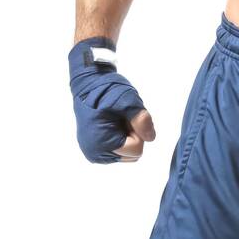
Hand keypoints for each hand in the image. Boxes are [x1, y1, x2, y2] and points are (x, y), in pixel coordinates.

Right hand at [68, 38, 155, 163]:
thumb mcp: (128, 100)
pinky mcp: (96, 150)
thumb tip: (150, 138)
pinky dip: (122, 138)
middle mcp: (95, 154)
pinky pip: (121, 150)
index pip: (135, 150)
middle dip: (133, 135)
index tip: (127, 118)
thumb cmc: (106, 90)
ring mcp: (94, 153)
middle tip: (123, 118)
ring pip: (128, 153)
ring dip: (128, 136)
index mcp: (100, 144)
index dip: (137, 132)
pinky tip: (113, 124)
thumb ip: (140, 119)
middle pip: (132, 154)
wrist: (88, 85)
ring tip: (117, 120)